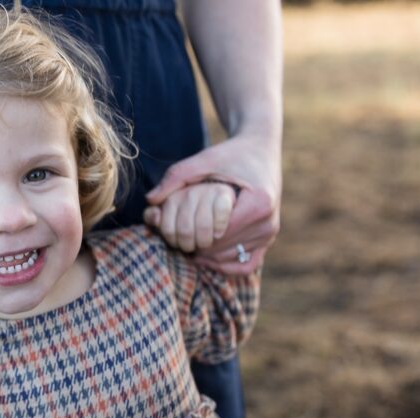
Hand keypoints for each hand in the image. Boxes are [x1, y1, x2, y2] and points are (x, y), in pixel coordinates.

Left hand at [146, 133, 280, 274]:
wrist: (259, 150)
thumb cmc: (230, 155)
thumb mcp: (203, 161)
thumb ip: (175, 178)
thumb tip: (150, 200)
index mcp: (258, 203)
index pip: (217, 235)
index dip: (193, 234)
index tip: (177, 226)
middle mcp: (268, 222)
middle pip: (221, 250)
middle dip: (196, 245)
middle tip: (178, 238)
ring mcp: (269, 233)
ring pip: (229, 260)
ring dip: (206, 255)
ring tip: (189, 241)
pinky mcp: (268, 239)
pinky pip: (244, 265)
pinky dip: (223, 264)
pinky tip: (206, 253)